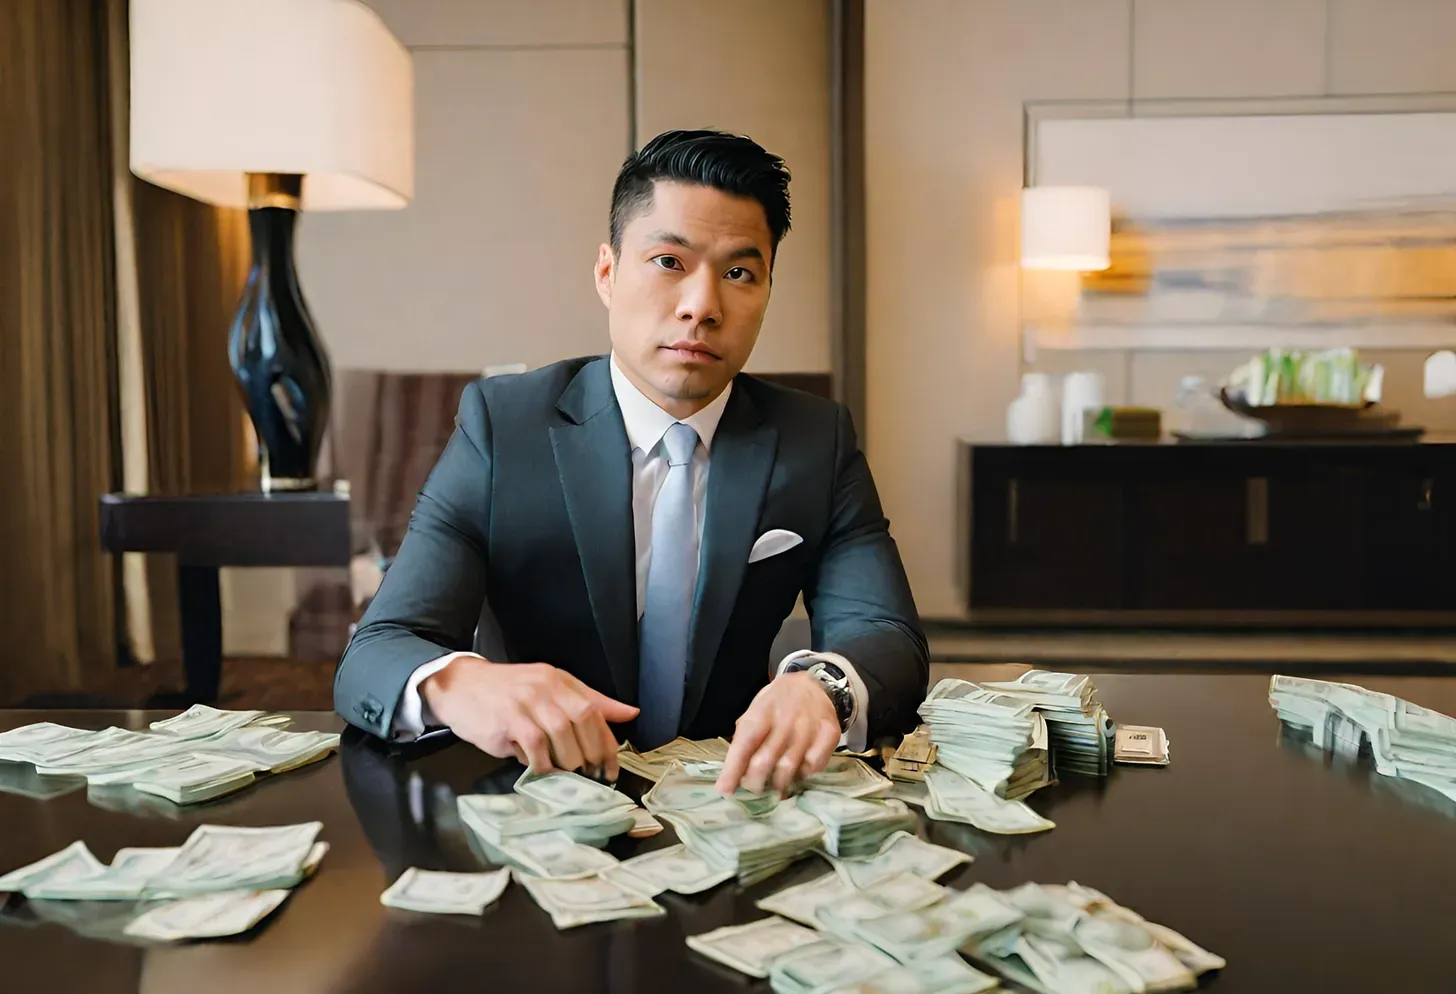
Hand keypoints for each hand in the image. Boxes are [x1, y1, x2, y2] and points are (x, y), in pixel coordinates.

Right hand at [422, 656, 637, 778]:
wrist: (459, 685)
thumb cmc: (507, 692)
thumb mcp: (549, 688)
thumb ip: (589, 702)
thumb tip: (630, 714)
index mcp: (559, 680)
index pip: (594, 710)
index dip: (607, 741)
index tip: (612, 766)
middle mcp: (545, 688)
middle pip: (583, 721)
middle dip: (593, 753)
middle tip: (592, 774)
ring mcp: (526, 702)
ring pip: (562, 735)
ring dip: (569, 761)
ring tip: (568, 774)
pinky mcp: (507, 720)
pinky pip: (535, 746)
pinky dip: (543, 764)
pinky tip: (542, 770)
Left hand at [716, 672, 840, 795]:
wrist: (814, 683)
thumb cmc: (779, 702)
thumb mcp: (756, 710)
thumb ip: (745, 735)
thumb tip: (732, 769)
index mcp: (761, 712)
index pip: (744, 745)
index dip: (733, 770)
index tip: (725, 790)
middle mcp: (785, 719)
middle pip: (765, 760)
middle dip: (755, 782)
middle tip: (753, 788)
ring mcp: (808, 727)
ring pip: (789, 767)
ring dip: (779, 783)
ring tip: (775, 787)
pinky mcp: (829, 733)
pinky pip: (815, 765)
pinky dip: (805, 773)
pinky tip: (801, 771)